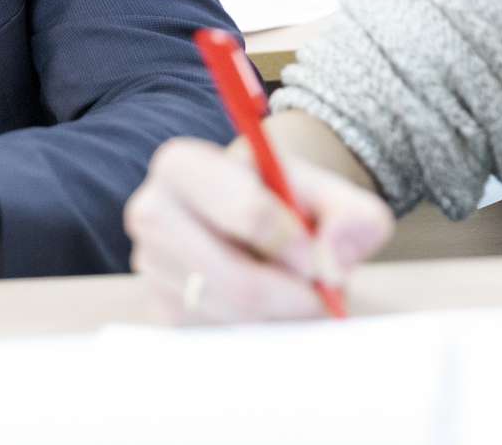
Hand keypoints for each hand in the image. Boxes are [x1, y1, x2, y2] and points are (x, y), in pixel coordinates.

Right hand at [125, 137, 393, 322]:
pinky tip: (266, 309)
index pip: (246, 211)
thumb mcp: (330, 193)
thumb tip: (332, 264)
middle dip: (290, 296)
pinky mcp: (159, 310)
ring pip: (228, 315)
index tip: (320, 259)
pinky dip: (254, 332)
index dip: (297, 245)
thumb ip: (352, 216)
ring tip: (294, 295)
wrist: (256, 218)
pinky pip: (217, 337)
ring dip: (276, 318)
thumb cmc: (288, 202)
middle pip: (233, 278)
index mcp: (183, 164)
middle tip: (319, 297)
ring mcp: (149, 266)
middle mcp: (150, 212)